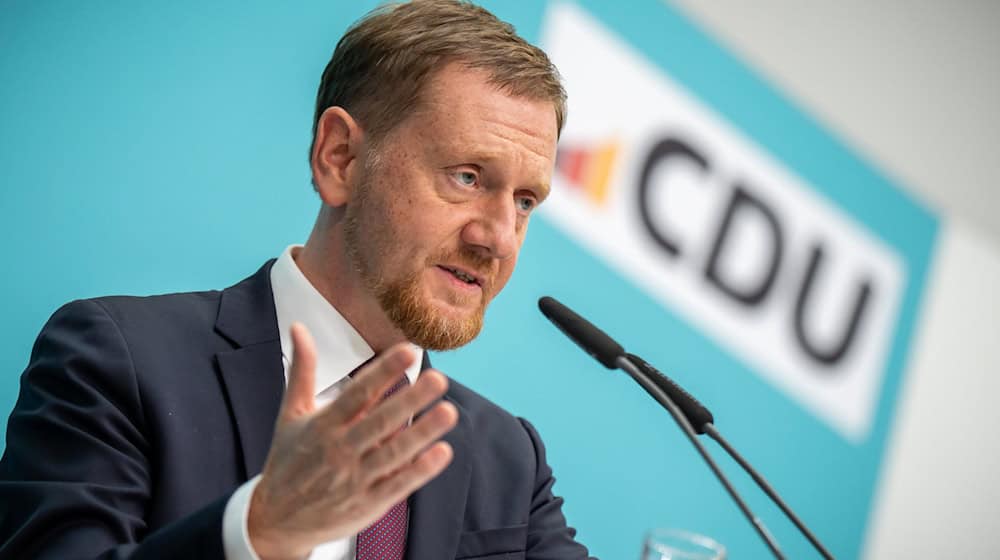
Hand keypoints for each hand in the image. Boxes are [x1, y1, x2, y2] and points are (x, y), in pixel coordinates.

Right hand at [247, 323, 457, 559]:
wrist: (277, 520)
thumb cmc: (288, 460)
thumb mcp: (291, 413)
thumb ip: (303, 370)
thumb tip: (300, 327)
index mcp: (323, 425)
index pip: (357, 393)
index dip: (383, 372)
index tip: (408, 350)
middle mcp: (339, 450)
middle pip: (380, 422)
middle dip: (410, 400)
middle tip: (439, 378)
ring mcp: (355, 479)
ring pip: (394, 453)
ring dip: (423, 433)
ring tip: (449, 411)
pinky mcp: (368, 503)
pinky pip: (398, 484)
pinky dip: (421, 470)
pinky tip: (443, 451)